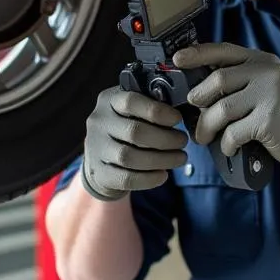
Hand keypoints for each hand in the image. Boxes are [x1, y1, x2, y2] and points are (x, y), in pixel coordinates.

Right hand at [80, 86, 188, 200]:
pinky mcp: (99, 173)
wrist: (101, 158)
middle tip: (183, 141)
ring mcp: (96, 149)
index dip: (158, 111)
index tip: (177, 119)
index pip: (131, 101)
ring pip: (130, 157)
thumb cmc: (127, 129)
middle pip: (134, 132)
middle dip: (166, 138)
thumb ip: (151, 107)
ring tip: (180, 158)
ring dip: (161, 159)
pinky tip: (163, 175)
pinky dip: (149, 178)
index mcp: (109, 101)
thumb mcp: (133, 111)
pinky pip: (126, 178)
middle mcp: (98, 123)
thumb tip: (177, 113)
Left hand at [173, 43, 279, 173]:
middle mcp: (266, 73)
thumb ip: (240, 80)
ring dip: (206, 126)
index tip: (177, 59)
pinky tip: (228, 147)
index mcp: (262, 61)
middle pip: (218, 80)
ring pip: (222, 109)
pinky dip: (225, 143)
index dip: (198, 54)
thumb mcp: (266, 85)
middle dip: (198, 98)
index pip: (224, 51)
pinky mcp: (268, 121)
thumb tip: (198, 87)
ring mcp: (269, 96)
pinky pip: (233, 132)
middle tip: (194, 112)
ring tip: (203, 136)